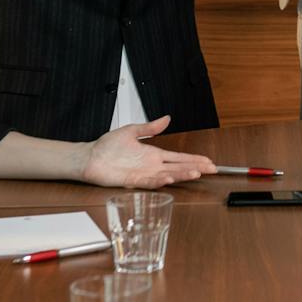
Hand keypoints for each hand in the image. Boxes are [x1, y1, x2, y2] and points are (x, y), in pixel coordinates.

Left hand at [82, 117, 216, 187]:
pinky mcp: (133, 181)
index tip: (208, 161)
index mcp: (153, 154)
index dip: (194, 159)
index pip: (179, 157)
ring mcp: (144, 174)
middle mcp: (151, 166)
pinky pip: (149, 182)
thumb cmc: (107, 146)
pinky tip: (169, 178)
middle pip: (179, 167)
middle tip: (212, 169)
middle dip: (195, 168)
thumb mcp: (132, 131)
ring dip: (182, 175)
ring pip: (168, 175)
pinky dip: (160, 181)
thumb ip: (151, 127)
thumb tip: (166, 118)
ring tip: (196, 173)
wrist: (90, 157)